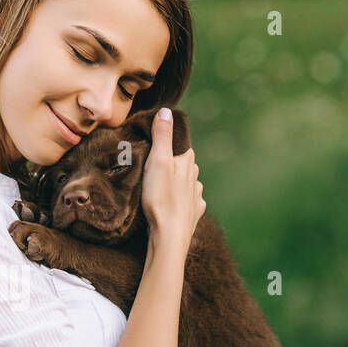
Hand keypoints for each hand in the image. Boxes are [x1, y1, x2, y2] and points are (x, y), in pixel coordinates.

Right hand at [141, 108, 204, 251]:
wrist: (170, 236)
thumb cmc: (162, 198)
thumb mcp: (158, 160)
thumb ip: (162, 135)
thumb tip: (166, 111)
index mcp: (188, 162)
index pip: (180, 146)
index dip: (167, 146)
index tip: (153, 150)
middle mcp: (196, 178)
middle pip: (183, 166)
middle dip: (171, 166)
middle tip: (151, 170)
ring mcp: (196, 197)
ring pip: (186, 185)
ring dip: (176, 185)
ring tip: (159, 190)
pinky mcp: (193, 214)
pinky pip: (188, 203)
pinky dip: (180, 202)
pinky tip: (171, 206)